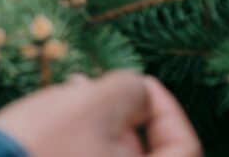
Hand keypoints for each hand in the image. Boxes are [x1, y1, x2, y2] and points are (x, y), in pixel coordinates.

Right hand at [0, 72, 201, 156]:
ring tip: (71, 100)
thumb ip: (129, 89)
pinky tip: (56, 124)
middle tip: (97, 89)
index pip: (184, 148)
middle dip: (127, 117)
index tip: (140, 81)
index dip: (167, 106)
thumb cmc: (44, 146)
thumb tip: (136, 92)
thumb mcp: (93, 103)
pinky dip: (81, 148)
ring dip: (102, 131)